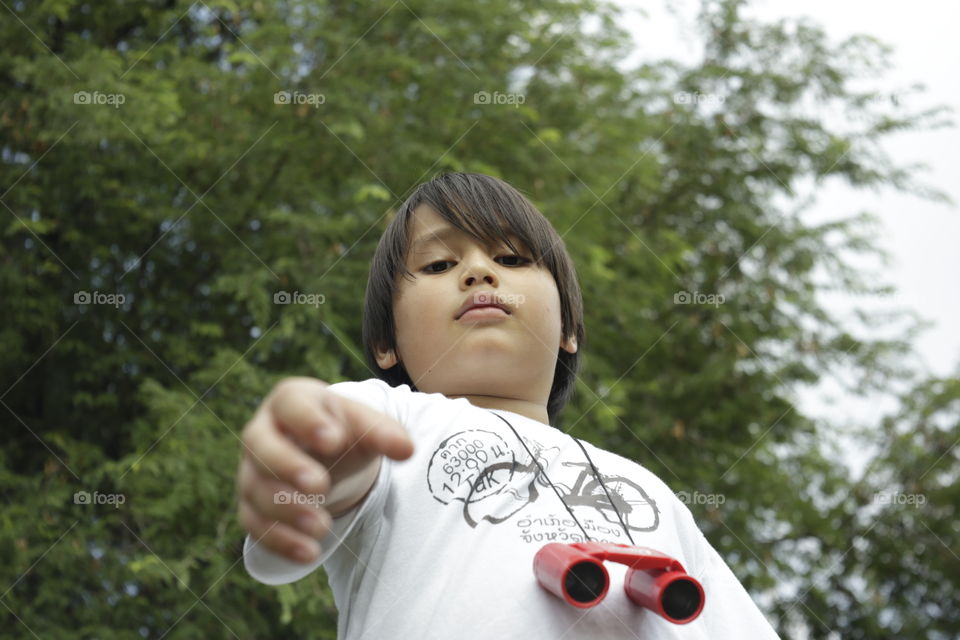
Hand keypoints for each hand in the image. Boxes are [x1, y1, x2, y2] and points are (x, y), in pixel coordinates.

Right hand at [237, 377, 412, 563]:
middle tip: (321, 486)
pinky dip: (281, 541)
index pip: (291, 404)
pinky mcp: (251, 504)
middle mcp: (261, 431)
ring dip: (288, 511)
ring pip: (257, 489)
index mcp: (290, 400)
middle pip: (260, 446)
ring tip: (323, 526)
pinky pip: (255, 524)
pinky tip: (309, 552)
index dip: (309, 422)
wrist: (326, 455)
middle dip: (289, 467)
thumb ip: (384, 433)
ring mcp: (252, 469)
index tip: (334, 441)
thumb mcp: (364, 426)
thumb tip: (407, 450)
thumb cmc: (342, 432)